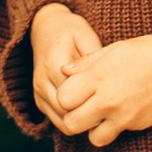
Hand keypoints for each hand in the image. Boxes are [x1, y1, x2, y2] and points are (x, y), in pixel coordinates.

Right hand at [30, 1, 103, 134]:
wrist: (45, 29)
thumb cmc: (70, 31)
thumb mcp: (86, 37)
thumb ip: (94, 60)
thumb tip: (108, 82)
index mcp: (54, 65)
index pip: (75, 97)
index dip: (96, 104)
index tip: (113, 103)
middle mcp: (42, 82)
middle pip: (68, 113)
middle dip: (90, 117)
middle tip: (111, 114)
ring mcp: (38, 93)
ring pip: (62, 122)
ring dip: (81, 122)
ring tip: (101, 114)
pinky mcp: (39, 101)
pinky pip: (57, 121)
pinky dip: (73, 121)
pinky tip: (89, 113)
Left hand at [50, 26, 151, 148]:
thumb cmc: (148, 52)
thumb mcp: (114, 49)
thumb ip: (86, 62)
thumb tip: (64, 70)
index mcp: (99, 76)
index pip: (63, 98)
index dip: (65, 95)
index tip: (74, 90)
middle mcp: (108, 98)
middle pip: (71, 123)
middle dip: (73, 117)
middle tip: (82, 107)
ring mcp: (123, 115)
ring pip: (92, 138)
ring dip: (92, 128)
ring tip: (99, 114)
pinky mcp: (136, 124)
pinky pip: (114, 135)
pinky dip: (112, 129)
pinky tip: (118, 113)